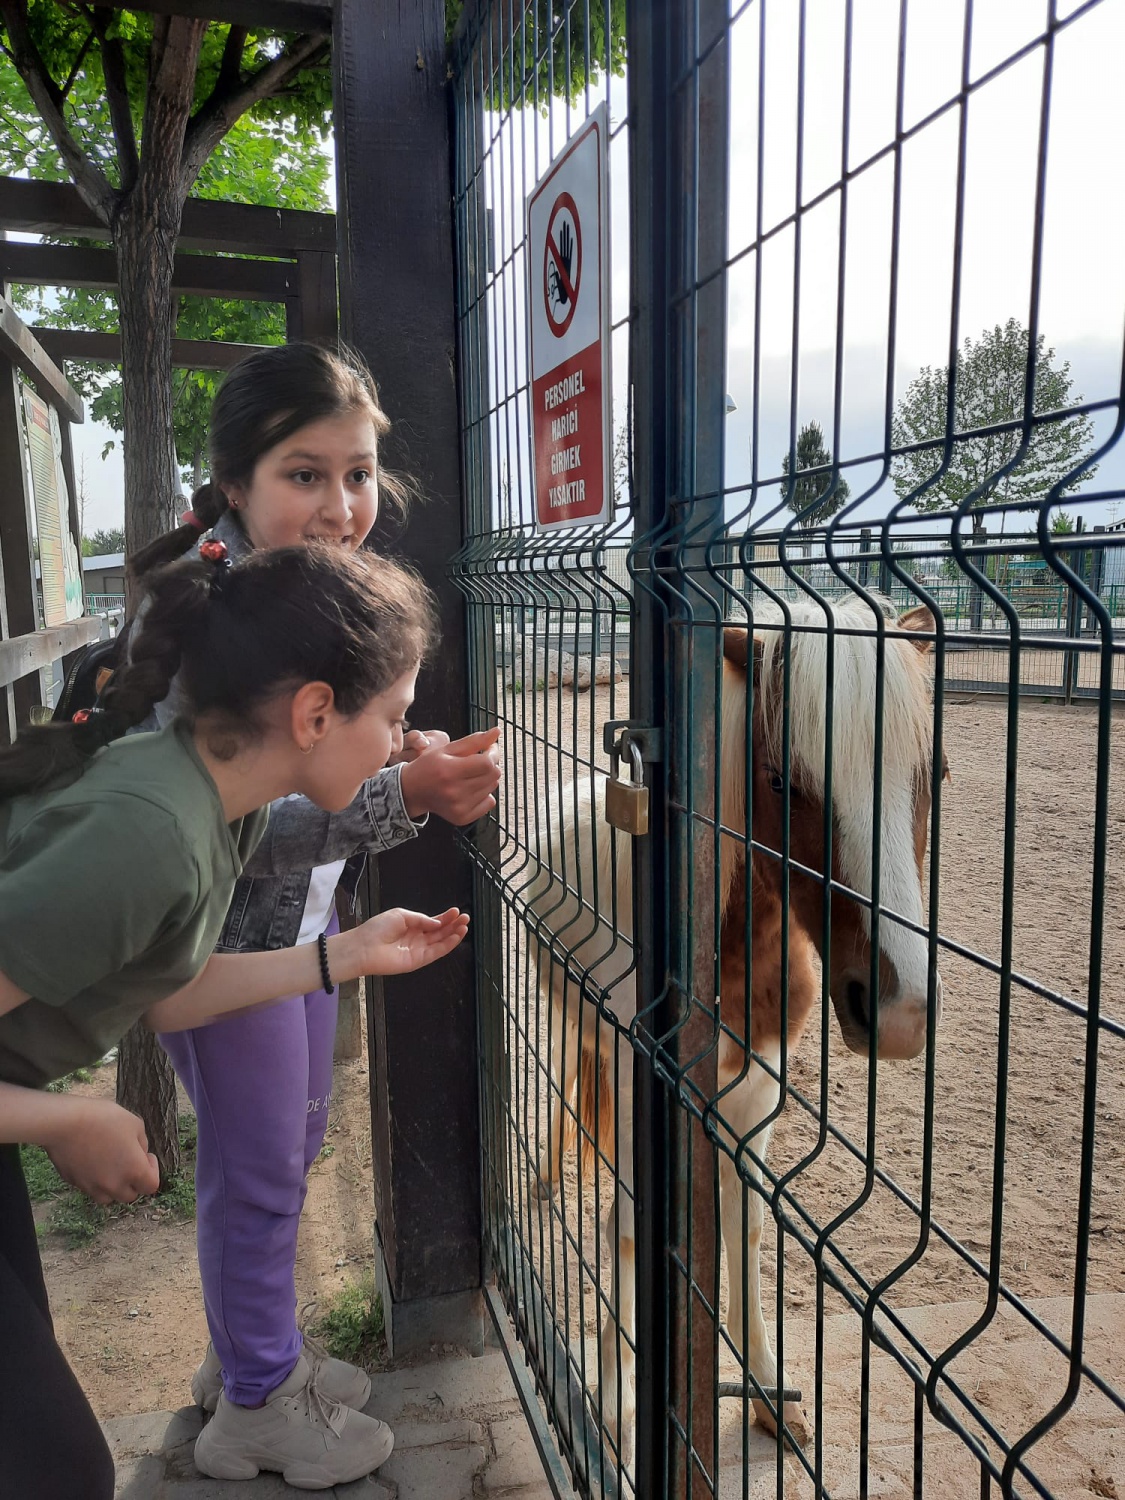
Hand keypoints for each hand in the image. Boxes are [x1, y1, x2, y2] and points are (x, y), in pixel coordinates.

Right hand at [43, 1097, 159, 1205]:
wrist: (64, 1123)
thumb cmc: (103, 1119)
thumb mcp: (134, 1124)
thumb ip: (142, 1143)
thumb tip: (139, 1154)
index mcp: (134, 1171)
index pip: (151, 1187)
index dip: (153, 1171)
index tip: (147, 1157)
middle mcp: (114, 1185)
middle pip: (129, 1195)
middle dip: (133, 1181)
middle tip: (129, 1162)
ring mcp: (93, 1187)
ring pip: (108, 1197)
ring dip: (113, 1187)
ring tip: (111, 1167)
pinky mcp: (75, 1184)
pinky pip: (90, 1189)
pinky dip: (95, 1182)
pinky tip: (92, 1163)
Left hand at [350, 906, 469, 975]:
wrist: (365, 947)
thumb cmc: (378, 928)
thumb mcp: (401, 915)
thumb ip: (421, 919)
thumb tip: (437, 923)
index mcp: (411, 926)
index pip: (432, 922)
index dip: (445, 917)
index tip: (456, 911)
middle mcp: (416, 938)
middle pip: (439, 932)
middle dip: (453, 925)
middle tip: (465, 917)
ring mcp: (418, 950)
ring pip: (440, 942)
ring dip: (453, 935)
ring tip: (465, 926)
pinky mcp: (418, 961)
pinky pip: (436, 953)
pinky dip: (447, 945)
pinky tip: (456, 937)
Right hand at [399, 727, 501, 824]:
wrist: (412, 791)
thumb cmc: (429, 767)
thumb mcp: (448, 748)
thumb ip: (474, 740)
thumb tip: (497, 731)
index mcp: (449, 771)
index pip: (487, 763)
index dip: (493, 753)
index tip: (489, 748)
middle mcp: (454, 792)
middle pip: (493, 775)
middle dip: (491, 764)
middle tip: (479, 760)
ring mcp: (459, 807)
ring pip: (492, 788)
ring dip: (486, 778)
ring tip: (470, 775)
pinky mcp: (462, 817)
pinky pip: (490, 802)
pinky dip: (485, 794)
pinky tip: (470, 789)